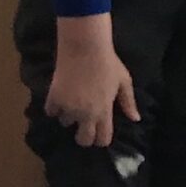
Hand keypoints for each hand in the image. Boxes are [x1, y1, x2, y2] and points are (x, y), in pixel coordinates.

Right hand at [45, 16, 138, 149]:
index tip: (98, 132)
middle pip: (83, 140)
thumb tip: (135, 119)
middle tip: (82, 126)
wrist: (85, 46)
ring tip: (71, 103)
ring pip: (65, 123)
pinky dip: (54, 107)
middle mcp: (86, 114)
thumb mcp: (123, 81)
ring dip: (68, 116)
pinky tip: (59, 97)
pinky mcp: (54, 98)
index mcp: (104, 111)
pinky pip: (51, 112)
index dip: (100, 139)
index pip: (102, 139)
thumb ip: (128, 102)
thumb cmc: (107, 62)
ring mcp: (68, 107)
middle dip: (83, 136)